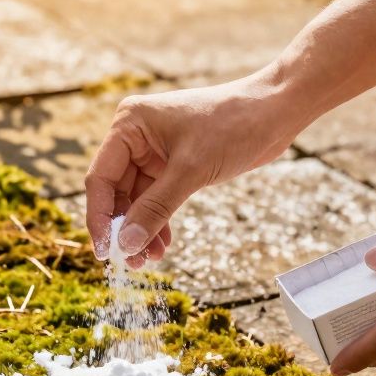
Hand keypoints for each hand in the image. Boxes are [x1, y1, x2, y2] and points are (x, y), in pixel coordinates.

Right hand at [85, 73, 304, 266]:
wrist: (274, 112)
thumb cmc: (232, 126)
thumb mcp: (191, 171)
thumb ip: (156, 209)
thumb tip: (127, 245)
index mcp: (129, 124)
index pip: (101, 178)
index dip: (100, 217)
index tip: (104, 252)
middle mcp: (136, 136)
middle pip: (116, 192)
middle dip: (124, 228)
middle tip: (131, 262)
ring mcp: (154, 151)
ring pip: (137, 199)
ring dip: (142, 229)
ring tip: (149, 259)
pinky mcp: (174, 164)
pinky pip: (156, 199)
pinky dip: (158, 221)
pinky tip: (162, 245)